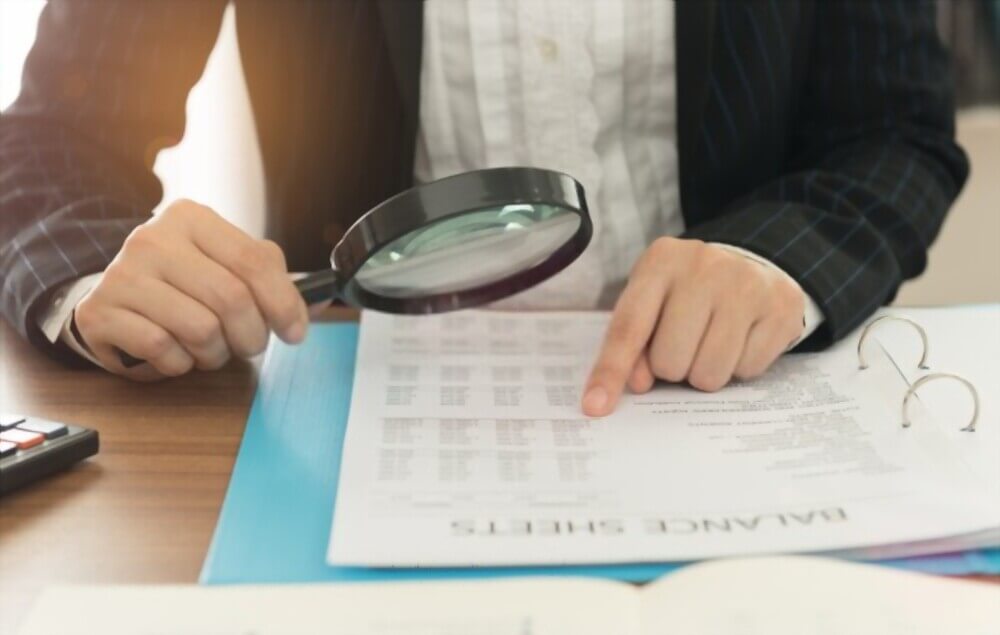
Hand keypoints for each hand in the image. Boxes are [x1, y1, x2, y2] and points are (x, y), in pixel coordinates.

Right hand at [74, 199, 308, 380]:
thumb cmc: (183, 285)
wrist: (114, 298)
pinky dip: (179, 363)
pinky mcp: (99, 313)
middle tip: (249, 346)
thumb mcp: (227, 267)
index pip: (254, 260)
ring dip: (215, 353)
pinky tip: (173, 352)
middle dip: (252, 336)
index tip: (295, 332)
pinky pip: (163, 350)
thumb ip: (273, 279)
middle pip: (232, 299)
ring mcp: (121, 274)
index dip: (284, 303)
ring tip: (207, 348)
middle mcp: (152, 238)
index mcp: (191, 218)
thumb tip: (322, 300)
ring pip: (200, 329)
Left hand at [582, 238, 804, 415]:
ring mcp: (747, 284)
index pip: (629, 327)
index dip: (611, 371)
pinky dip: (739, 367)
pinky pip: (747, 371)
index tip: (595, 407)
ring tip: (711, 344)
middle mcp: (705, 266)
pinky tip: (741, 339)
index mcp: (661, 261)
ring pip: (709, 374)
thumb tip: (638, 384)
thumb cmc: (689, 292)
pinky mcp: (782, 307)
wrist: (753, 263)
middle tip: (684, 346)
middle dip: (671, 368)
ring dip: (704, 373)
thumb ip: (635, 341)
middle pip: (669, 360)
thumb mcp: (653, 302)